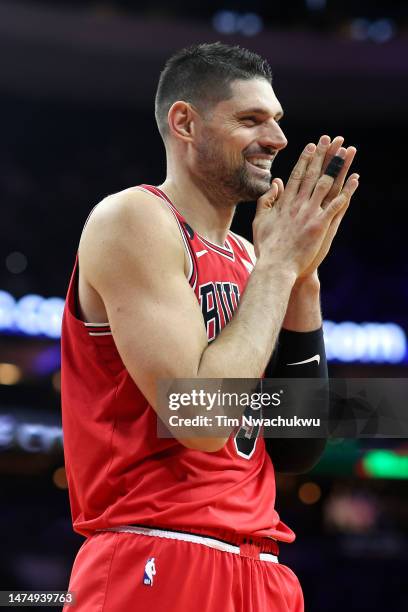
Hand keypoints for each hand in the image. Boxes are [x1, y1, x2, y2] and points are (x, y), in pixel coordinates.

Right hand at [252, 138, 358, 277]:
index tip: (312, 146)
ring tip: (345, 152)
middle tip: (331, 140)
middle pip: (312, 175)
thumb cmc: (266, 247)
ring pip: (325, 185)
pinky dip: (346, 193)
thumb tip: (274, 183)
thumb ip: (266, 200)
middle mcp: (297, 204)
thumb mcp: (260, 221)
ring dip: (336, 167)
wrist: (275, 267)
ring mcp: (309, 214)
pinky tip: (355, 181)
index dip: (305, 160)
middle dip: (323, 155)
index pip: (296, 176)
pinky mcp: (319, 225)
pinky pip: (335, 206)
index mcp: (284, 203)